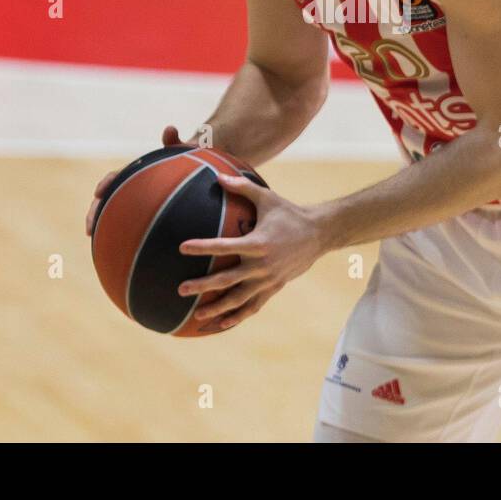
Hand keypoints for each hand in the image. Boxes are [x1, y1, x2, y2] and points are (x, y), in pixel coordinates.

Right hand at [85, 126, 190, 235]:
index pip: (116, 177)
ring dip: (101, 223)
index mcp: (138, 172)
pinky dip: (119, 233)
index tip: (98, 193)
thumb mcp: (182, 151)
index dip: (106, 184)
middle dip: (95, 211)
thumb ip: (175, 142)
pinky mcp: (141, 213)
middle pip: (108, 199)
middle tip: (89, 227)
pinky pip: (127, 224)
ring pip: (113, 212)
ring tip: (93, 237)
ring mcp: (135, 201)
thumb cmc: (187, 160)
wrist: (193, 172)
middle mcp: (132, 187)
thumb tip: (169, 129)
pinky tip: (117, 248)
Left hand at [177, 174, 330, 330]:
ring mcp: (268, 279)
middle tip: (181, 289)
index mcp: (257, 242)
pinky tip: (220, 324)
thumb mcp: (267, 197)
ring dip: (217, 308)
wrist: (319, 234)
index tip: (182, 248)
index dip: (203, 247)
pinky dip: (237, 316)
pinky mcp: (274, 288)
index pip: (224, 246)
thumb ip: (242, 187)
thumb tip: (217, 176)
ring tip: (197, 314)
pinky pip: (253, 306)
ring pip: (239, 299)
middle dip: (203, 286)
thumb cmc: (289, 213)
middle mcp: (262, 264)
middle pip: (227, 279)